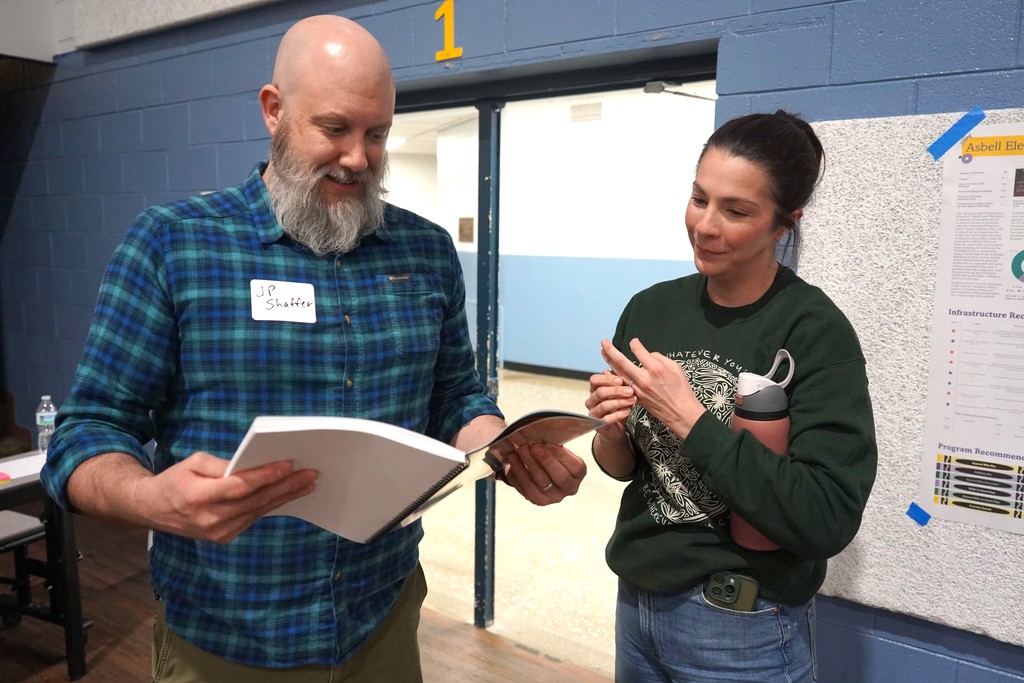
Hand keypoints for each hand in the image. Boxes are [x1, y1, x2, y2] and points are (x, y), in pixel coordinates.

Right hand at [135, 451, 317, 543]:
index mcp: (198, 497)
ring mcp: (217, 532)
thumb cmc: (175, 480)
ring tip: (306, 484)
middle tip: (310, 475)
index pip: (240, 487)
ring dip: (284, 497)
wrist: (153, 509)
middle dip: (285, 486)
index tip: (289, 465)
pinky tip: (287, 495)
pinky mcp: (224, 538)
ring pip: (258, 512)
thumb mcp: (193, 463)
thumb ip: (222, 465)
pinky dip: (271, 506)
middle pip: (255, 501)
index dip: (266, 476)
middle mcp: (209, 518)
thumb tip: (252, 465)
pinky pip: (252, 519)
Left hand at [501, 442, 585, 505]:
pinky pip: (527, 489)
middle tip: (532, 446)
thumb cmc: (549, 453)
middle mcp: (570, 488)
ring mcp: (554, 497)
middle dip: (545, 460)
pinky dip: (518, 474)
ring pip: (541, 483)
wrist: (537, 467)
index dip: (561, 455)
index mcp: (578, 473)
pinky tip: (512, 462)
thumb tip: (542, 433)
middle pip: (560, 477)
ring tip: (518, 451)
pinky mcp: (539, 500)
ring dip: (528, 465)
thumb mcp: (555, 447)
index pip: (575, 467)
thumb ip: (553, 443)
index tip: (547, 442)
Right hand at [585, 369, 635, 442]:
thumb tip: (618, 369)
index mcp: (594, 390)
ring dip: (620, 402)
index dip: (606, 379)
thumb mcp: (619, 394)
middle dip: (616, 390)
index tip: (620, 380)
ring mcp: (593, 413)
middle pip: (600, 392)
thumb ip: (618, 383)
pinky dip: (619, 414)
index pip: (594, 380)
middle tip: (630, 390)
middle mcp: (591, 401)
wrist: (616, 428)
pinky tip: (628, 411)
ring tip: (632, 400)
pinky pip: (608, 419)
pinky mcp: (598, 425)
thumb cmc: (617, 408)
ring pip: (604, 405)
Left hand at [600, 338, 705, 439]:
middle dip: (611, 350)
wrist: (680, 412)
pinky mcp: (635, 397)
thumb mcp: (675, 368)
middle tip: (603, 342)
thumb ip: (659, 358)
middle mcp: (644, 379)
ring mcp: (637, 389)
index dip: (634, 344)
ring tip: (602, 352)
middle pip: (622, 362)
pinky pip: (621, 385)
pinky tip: (607, 370)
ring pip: (618, 373)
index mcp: (655, 369)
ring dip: (609, 361)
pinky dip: (614, 376)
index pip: (639, 351)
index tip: (633, 342)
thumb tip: (647, 355)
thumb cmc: (681, 389)